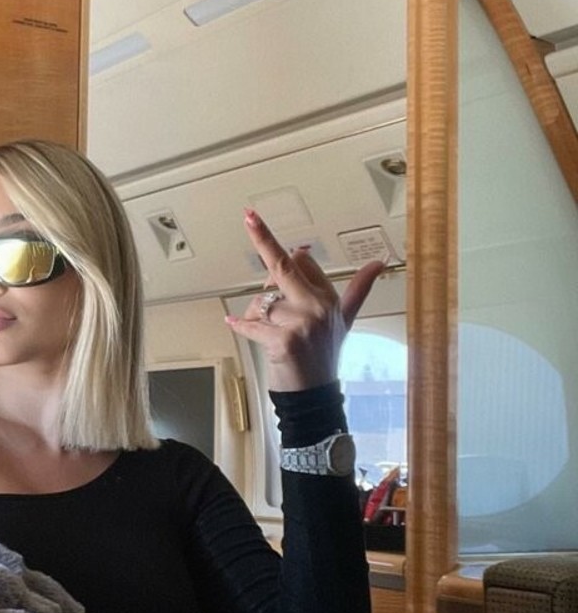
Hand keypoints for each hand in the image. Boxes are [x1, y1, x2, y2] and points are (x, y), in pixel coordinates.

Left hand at [225, 209, 384, 391]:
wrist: (315, 395)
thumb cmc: (323, 356)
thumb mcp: (344, 320)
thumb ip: (358, 290)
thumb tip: (379, 263)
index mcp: (329, 297)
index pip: (301, 261)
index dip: (283, 258)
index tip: (260, 223)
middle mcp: (318, 307)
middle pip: (284, 265)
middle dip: (263, 237)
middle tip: (249, 217)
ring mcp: (302, 324)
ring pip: (261, 301)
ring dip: (252, 314)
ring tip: (265, 330)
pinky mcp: (285, 341)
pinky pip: (251, 324)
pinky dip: (240, 326)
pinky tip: (233, 324)